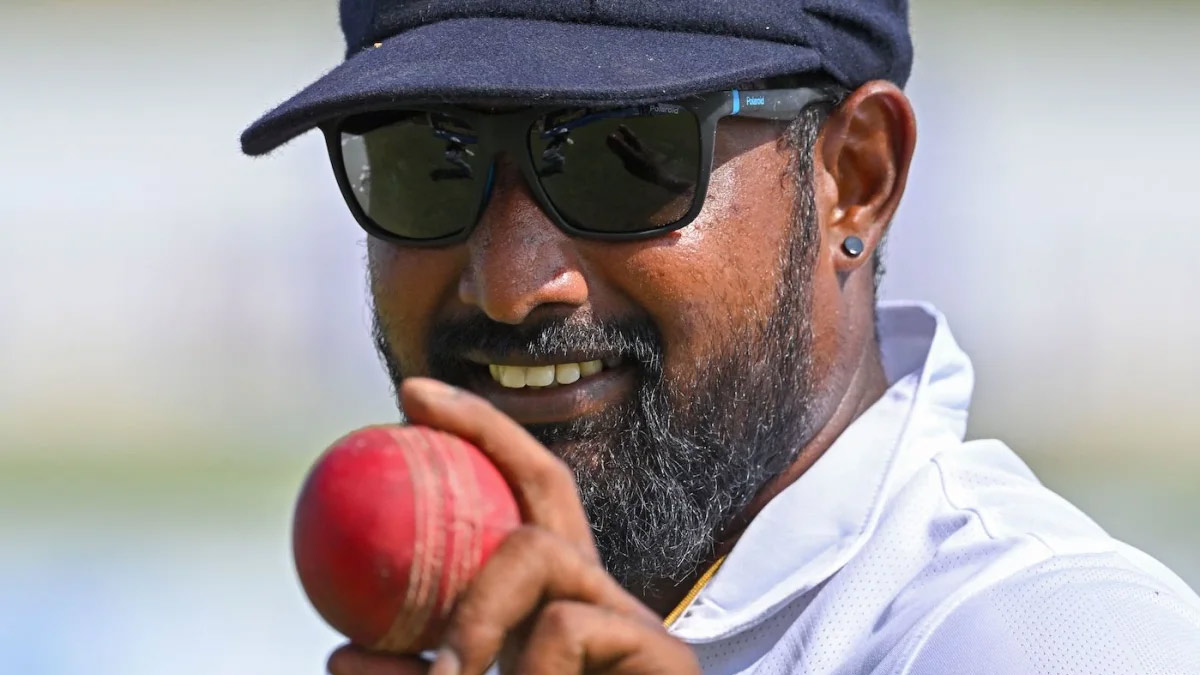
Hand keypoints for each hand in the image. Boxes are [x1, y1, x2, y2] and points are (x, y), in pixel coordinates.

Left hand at [327, 377, 700, 674]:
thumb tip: (342, 653)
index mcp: (549, 605)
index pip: (521, 496)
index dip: (476, 432)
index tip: (409, 396)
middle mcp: (593, 596)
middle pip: (548, 486)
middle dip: (484, 435)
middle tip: (410, 417)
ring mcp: (633, 623)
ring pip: (539, 554)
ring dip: (475, 609)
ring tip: (450, 674)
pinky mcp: (667, 658)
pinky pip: (565, 630)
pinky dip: (525, 671)